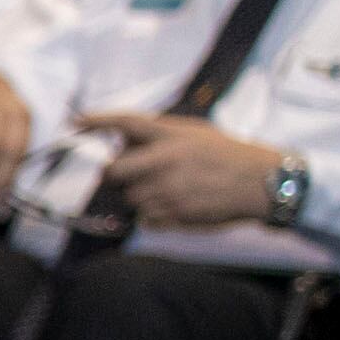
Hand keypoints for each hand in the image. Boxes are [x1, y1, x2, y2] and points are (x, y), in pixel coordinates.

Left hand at [78, 112, 288, 226]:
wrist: (263, 183)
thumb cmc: (228, 155)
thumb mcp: (196, 133)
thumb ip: (159, 134)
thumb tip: (121, 140)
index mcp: (172, 135)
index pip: (125, 122)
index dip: (97, 121)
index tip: (75, 121)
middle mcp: (165, 161)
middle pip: (111, 171)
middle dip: (114, 174)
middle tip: (129, 173)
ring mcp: (167, 190)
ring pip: (128, 198)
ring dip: (139, 195)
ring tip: (170, 188)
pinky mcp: (173, 215)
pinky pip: (144, 218)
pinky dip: (153, 214)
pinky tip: (177, 204)